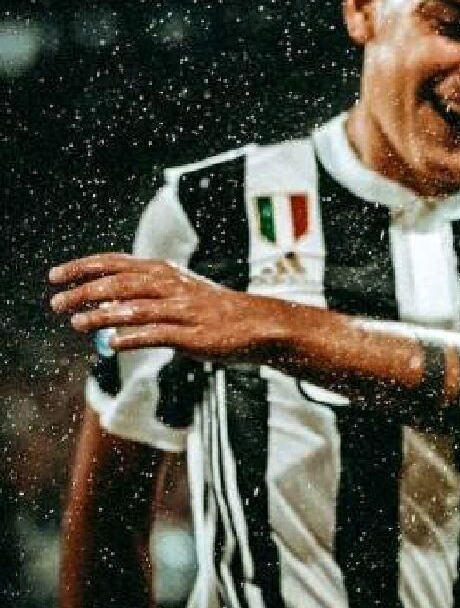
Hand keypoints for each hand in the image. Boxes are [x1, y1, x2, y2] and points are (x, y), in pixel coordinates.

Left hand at [49, 253, 287, 362]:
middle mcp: (171, 286)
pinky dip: (132, 338)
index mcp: (165, 272)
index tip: (55, 276)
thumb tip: (101, 299)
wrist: (256, 324)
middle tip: (56, 303)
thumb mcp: (177, 292)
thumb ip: (141, 294)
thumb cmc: (212, 309)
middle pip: (120, 283)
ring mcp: (183, 311)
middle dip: (85, 291)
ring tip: (76, 323)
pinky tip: (111, 344)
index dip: (83, 267)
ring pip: (135, 309)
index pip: (116, 263)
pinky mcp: (193, 335)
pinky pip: (157, 335)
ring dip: (102, 315)